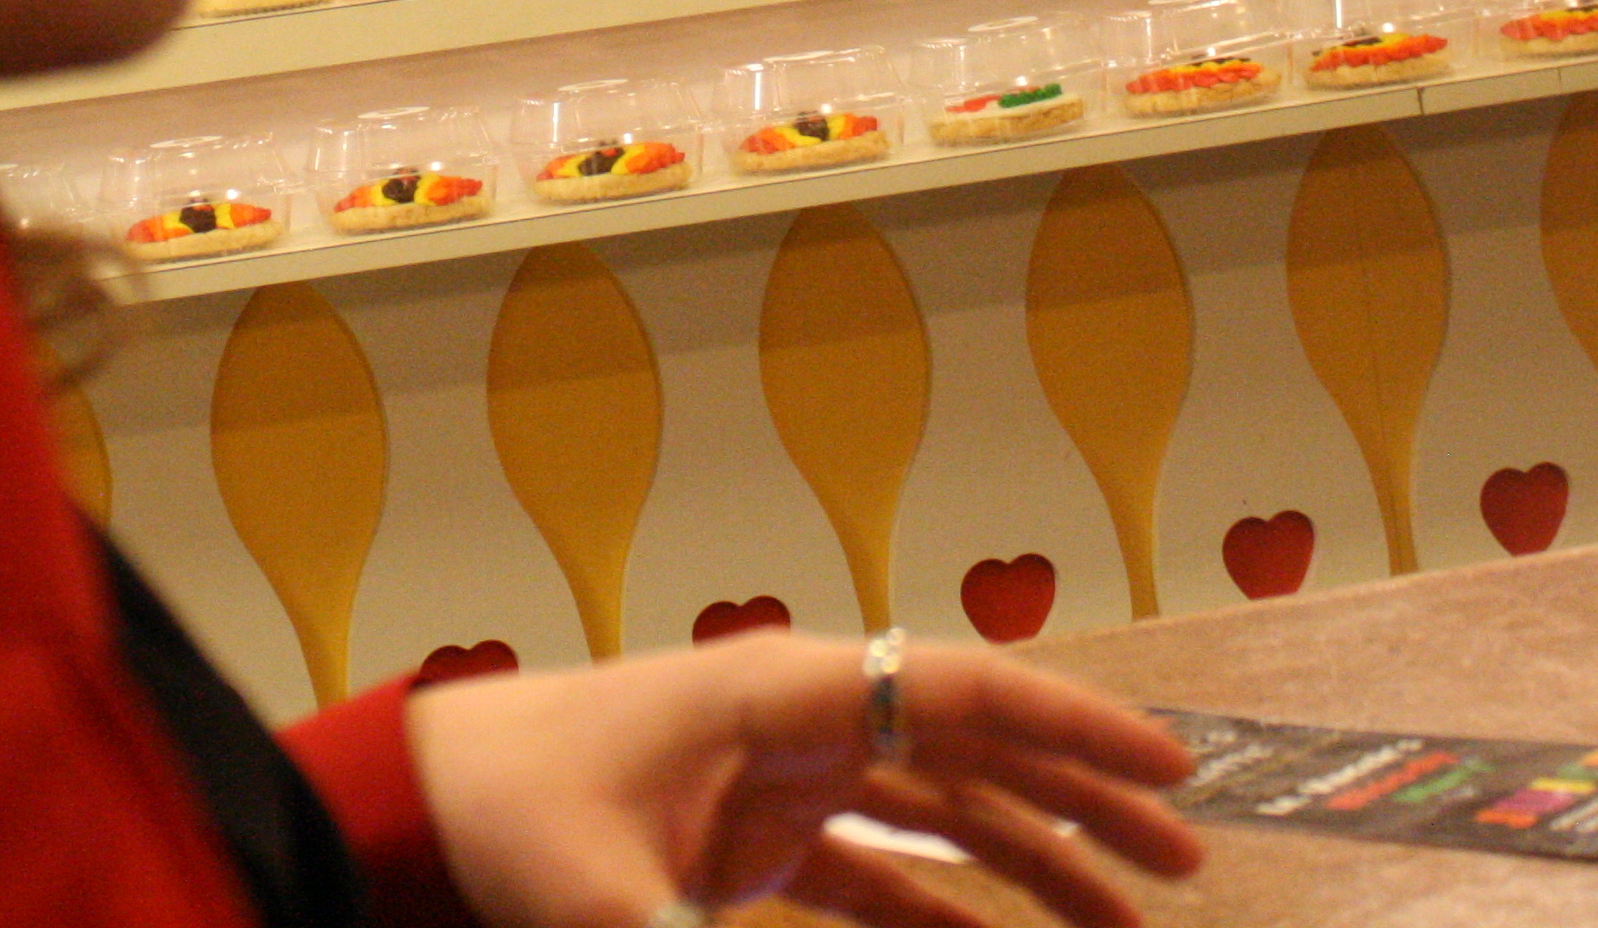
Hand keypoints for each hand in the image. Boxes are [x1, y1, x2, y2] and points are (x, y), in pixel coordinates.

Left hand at [402, 629, 1201, 927]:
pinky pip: (875, 872)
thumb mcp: (617, 907)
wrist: (409, 807)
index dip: (1077, 727)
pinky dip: (942, 910)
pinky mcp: (747, 837)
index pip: (961, 693)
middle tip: (1188, 857)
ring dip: (1030, 858)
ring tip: (1130, 916)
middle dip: (1083, 796)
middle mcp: (797, 721)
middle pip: (972, 745)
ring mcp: (776, 776)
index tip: (1175, 769)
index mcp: (782, 695)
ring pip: (936, 808)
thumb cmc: (503, 819)